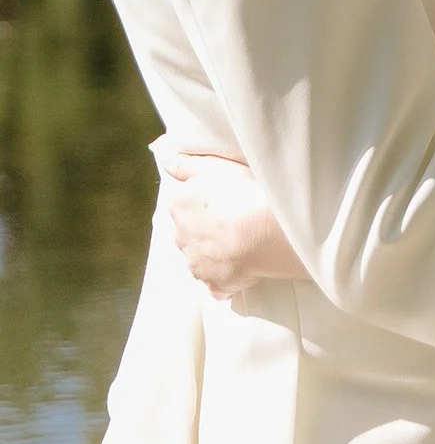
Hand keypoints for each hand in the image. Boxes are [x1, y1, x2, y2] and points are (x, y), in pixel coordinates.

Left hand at [160, 152, 308, 298]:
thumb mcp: (214, 165)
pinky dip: (225, 277)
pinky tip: (241, 265)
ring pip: (200, 258)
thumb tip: (162, 158)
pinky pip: (216, 283)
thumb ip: (186, 163)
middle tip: (234, 216)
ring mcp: (197, 265)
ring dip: (214, 252)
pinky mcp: (215, 285)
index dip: (203, 200)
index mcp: (178, 207)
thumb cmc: (242, 191)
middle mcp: (181, 238)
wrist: (264, 231)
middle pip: (190, 231)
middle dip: (205, 227)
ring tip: (242, 239)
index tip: (222, 197)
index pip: (182, 203)